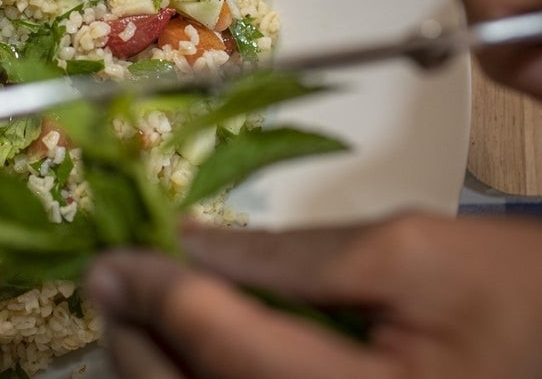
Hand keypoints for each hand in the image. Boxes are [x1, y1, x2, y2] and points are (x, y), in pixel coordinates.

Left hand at [85, 212, 541, 378]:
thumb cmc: (517, 301)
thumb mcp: (412, 253)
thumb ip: (292, 251)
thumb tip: (190, 244)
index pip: (222, 346)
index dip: (156, 292)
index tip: (111, 258)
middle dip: (137, 337)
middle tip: (109, 281)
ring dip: (154, 366)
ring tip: (138, 310)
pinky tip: (184, 349)